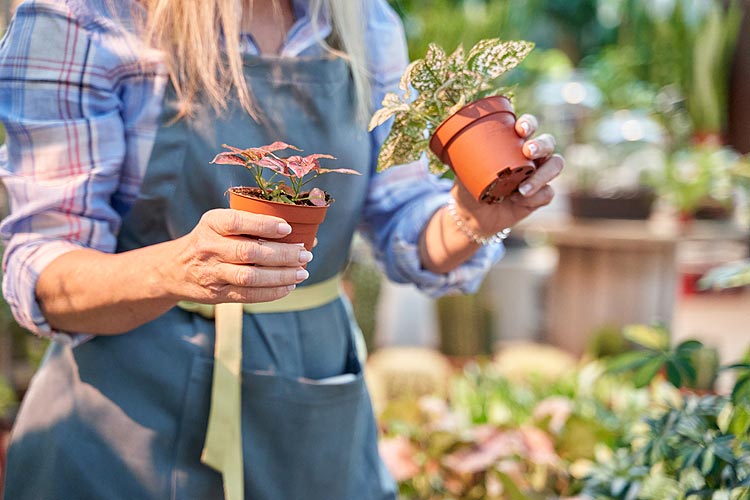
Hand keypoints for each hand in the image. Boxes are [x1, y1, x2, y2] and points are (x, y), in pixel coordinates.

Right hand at [166, 209, 311, 303]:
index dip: (264, 225)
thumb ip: (255, 226)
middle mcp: (209, 247)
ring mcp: (212, 273)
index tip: (288, 228)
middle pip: (249, 252)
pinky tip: (289, 286)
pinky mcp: (217, 294)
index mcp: (212, 223)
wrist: (175, 270)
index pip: (238, 221)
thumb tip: (305, 234)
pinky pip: (248, 295)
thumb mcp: (221, 224)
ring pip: (250, 276)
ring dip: (281, 275)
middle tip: (304, 254)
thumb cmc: (211, 241)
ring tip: (302, 272)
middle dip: (282, 254)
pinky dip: (272, 292)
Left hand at [450, 113, 563, 235]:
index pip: (528, 126)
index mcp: (513, 143)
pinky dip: (536, 196)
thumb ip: (466, 158)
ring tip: (523, 188)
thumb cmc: (470, 187)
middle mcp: (531, 156)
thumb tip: (460, 145)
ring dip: (543, 174)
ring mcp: (538, 175)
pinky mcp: (541, 196)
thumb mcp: (464, 171)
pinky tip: (519, 200)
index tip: (520, 129)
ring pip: (555, 165)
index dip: (529, 124)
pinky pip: (548, 193)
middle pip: (548, 142)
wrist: (473, 217)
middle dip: (541, 145)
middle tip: (528, 151)